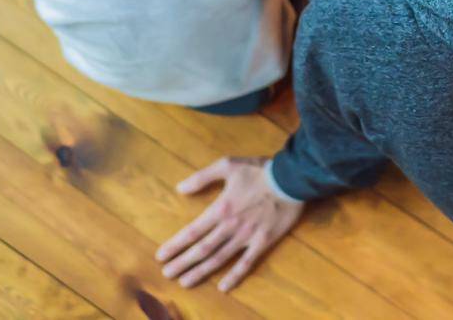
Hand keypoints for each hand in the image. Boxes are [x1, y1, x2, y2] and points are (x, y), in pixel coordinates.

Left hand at [158, 157, 303, 292]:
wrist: (291, 178)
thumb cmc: (258, 170)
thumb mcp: (227, 165)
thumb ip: (202, 177)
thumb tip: (179, 188)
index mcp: (220, 208)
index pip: (192, 231)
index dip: (175, 245)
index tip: (161, 256)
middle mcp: (230, 226)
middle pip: (202, 249)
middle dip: (183, 263)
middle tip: (167, 274)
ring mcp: (246, 237)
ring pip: (219, 258)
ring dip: (201, 272)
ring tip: (185, 282)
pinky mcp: (263, 242)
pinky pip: (247, 263)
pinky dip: (234, 276)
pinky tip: (223, 287)